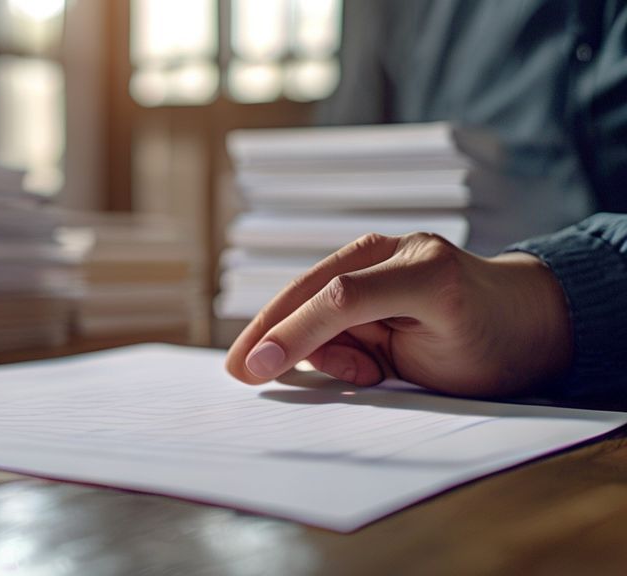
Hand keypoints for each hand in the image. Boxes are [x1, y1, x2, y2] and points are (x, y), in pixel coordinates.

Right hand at [225, 232, 572, 396]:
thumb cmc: (490, 336)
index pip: (336, 297)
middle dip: (269, 333)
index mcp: (411, 263)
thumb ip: (361, 331)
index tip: (259, 367)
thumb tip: (286, 348)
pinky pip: (321, 317)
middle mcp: (384, 256)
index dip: (293, 332)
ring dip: (316, 350)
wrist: (526, 327)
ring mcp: (371, 266)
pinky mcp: (362, 281)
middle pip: (307, 293)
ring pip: (309, 310)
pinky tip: (366, 368)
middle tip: (238, 370)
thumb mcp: (436, 341)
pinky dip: (324, 348)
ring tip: (366, 375)